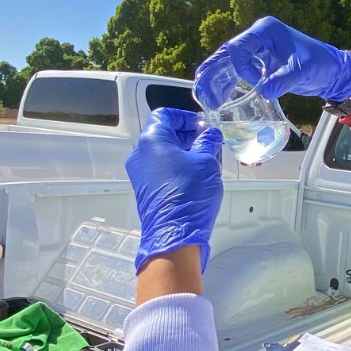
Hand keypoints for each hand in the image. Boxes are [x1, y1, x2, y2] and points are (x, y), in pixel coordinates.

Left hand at [125, 109, 223, 271]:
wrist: (175, 235)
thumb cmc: (188, 195)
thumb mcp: (206, 161)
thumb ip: (208, 142)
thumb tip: (210, 134)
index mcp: (151, 140)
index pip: (165, 115)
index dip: (186, 117)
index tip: (203, 125)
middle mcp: (140, 155)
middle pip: (163, 134)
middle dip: (188, 136)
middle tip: (209, 142)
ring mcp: (141, 175)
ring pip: (163, 154)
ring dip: (185, 153)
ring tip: (208, 161)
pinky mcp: (146, 191)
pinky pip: (161, 171)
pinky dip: (178, 168)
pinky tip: (198, 176)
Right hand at [193, 16, 350, 107]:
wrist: (331, 71)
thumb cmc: (320, 64)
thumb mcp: (303, 71)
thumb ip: (284, 79)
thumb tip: (264, 90)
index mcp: (266, 31)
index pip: (239, 46)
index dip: (241, 67)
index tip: (256, 82)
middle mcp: (257, 37)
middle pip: (228, 53)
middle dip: (214, 72)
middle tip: (203, 91)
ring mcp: (257, 50)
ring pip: (229, 63)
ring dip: (217, 79)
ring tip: (205, 97)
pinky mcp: (259, 62)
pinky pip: (238, 71)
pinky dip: (228, 83)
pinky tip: (218, 97)